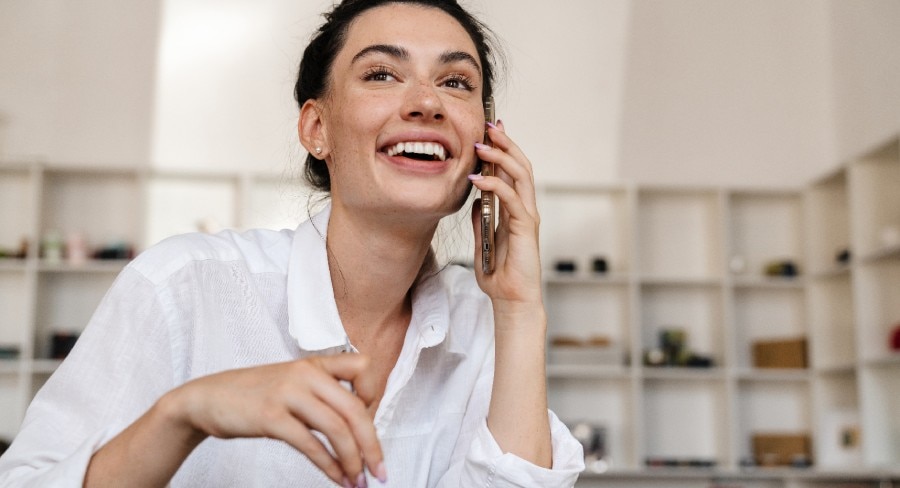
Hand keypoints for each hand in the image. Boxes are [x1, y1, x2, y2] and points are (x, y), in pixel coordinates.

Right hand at [165, 354, 385, 486]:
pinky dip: (330, 466)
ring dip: (353, 460)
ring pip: (337, 428)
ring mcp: (288, 393)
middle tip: (380, 470)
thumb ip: (322, 396)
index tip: (369, 423)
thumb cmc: (254, 395)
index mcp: (314, 364)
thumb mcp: (292, 384)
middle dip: (372, 444)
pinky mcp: (270, 416)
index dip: (374, 396)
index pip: (363, 368)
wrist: (205, 398)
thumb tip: (356, 428)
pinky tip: (337, 478)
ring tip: (358, 480)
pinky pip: (311, 444)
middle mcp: (305, 374)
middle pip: (356, 408)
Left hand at [469, 121, 542, 314]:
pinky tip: (477, 178)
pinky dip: (494, 185)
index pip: (512, 171)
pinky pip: (511, 198)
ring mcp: (527, 216)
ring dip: (501, 156)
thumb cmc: (499, 275)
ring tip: (482, 144)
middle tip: (489, 124)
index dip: (503, 149)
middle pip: (520, 165)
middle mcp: (525, 209)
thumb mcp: (483, 242)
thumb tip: (474, 200)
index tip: (489, 130)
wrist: (511, 300)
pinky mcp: (526, 227)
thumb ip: (481, 220)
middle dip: (505, 142)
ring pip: (520, 175)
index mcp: (515, 210)